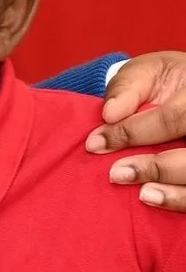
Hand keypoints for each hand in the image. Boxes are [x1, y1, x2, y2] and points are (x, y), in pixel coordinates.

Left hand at [88, 52, 185, 211]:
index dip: (134, 132)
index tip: (95, 144)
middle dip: (158, 167)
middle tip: (116, 174)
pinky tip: (158, 199)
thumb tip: (109, 113)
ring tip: (143, 194)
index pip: (175, 117)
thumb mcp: (148, 71)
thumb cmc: (165, 81)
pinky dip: (181, 200)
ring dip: (176, 192)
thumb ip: (128, 88)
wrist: (185, 89)